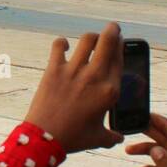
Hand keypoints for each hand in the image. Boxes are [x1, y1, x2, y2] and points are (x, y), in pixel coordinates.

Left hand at [24, 23, 124, 153]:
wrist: (45, 138)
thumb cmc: (74, 138)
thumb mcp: (99, 138)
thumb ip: (112, 136)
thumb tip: (119, 138)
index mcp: (109, 91)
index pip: (120, 60)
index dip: (121, 48)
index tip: (120, 43)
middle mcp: (94, 76)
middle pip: (108, 41)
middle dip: (112, 30)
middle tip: (113, 28)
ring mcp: (73, 70)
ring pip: (87, 39)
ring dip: (92, 36)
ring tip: (92, 38)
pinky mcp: (54, 69)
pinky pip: (59, 45)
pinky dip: (62, 42)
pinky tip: (64, 45)